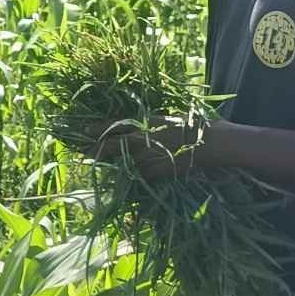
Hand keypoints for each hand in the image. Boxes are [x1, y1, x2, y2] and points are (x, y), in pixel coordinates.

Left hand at [92, 119, 207, 180]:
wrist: (211, 142)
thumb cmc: (195, 124)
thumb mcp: (170, 118)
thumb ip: (154, 123)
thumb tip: (146, 126)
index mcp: (145, 122)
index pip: (115, 125)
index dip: (98, 128)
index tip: (85, 130)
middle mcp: (143, 138)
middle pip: (112, 145)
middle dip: (96, 150)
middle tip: (83, 154)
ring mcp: (149, 155)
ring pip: (125, 162)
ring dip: (115, 165)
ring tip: (102, 168)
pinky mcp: (158, 170)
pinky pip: (142, 174)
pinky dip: (137, 175)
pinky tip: (132, 177)